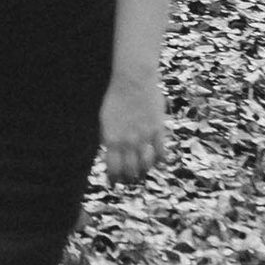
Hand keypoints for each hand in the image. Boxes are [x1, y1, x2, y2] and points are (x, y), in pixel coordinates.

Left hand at [99, 69, 165, 188]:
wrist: (133, 81)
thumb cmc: (115, 97)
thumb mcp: (105, 119)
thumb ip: (108, 136)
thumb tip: (108, 149)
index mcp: (112, 140)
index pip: (113, 167)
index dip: (114, 178)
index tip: (114, 182)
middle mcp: (128, 142)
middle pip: (130, 169)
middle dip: (129, 178)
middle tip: (130, 180)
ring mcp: (144, 137)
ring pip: (146, 163)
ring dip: (144, 171)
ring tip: (143, 173)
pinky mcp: (157, 130)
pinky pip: (160, 151)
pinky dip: (159, 159)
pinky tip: (159, 162)